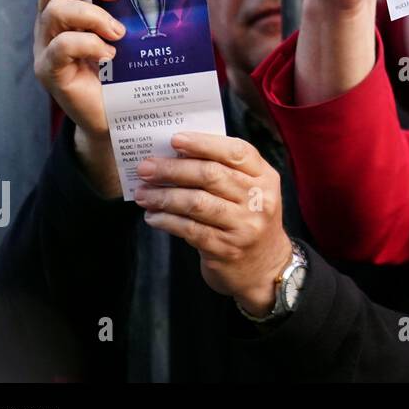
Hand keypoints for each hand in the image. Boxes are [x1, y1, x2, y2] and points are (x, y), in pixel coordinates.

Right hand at [34, 0, 127, 140]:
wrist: (121, 117)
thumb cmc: (130, 72)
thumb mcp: (135, 34)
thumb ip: (138, 8)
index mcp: (72, 8)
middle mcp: (52, 24)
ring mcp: (46, 47)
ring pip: (54, 12)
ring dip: (92, 15)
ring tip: (119, 32)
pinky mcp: (49, 71)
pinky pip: (59, 47)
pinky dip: (87, 44)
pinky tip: (110, 54)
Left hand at [134, 132, 292, 316]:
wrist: (266, 269)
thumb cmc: (248, 220)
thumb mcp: (250, 192)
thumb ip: (226, 172)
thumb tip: (176, 156)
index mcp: (265, 178)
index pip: (237, 152)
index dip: (205, 143)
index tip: (175, 139)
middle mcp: (259, 199)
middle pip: (211, 175)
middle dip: (173, 169)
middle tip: (146, 167)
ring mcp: (244, 226)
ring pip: (197, 202)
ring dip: (164, 196)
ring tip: (142, 193)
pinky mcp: (226, 249)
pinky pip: (189, 229)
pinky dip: (166, 220)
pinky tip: (152, 216)